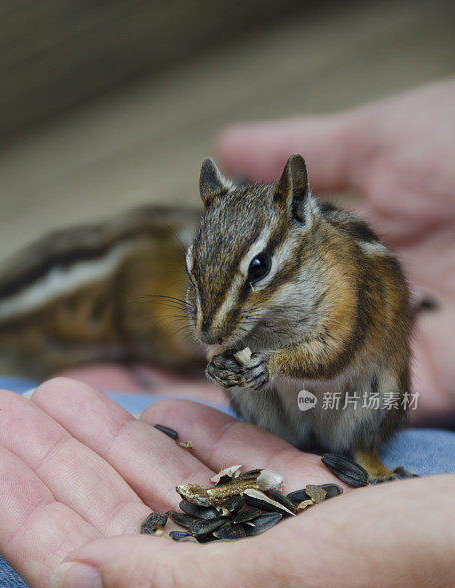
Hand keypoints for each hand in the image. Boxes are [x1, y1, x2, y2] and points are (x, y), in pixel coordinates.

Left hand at [0, 378, 454, 587]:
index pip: (88, 586)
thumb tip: (77, 576)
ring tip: (55, 396)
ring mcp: (278, 578)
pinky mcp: (312, 536)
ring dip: (110, 447)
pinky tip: (154, 413)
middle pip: (116, 536)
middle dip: (49, 469)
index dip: (21, 519)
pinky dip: (192, 448)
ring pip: (168, 503)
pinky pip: (230, 486)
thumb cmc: (439, 584)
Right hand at [217, 79, 454, 424]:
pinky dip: (311, 417)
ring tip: (205, 389)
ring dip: (263, 390)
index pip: (282, 274)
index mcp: (362, 242)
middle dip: (241, 348)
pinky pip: (360, 409)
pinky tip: (259, 410)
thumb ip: (311, 154)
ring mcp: (396, 342)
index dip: (237, 288)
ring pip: (319, 380)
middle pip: (293, 334)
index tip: (196, 299)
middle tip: (192, 354)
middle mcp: (371, 297)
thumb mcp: (387, 140)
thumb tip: (225, 152)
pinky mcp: (425, 381)